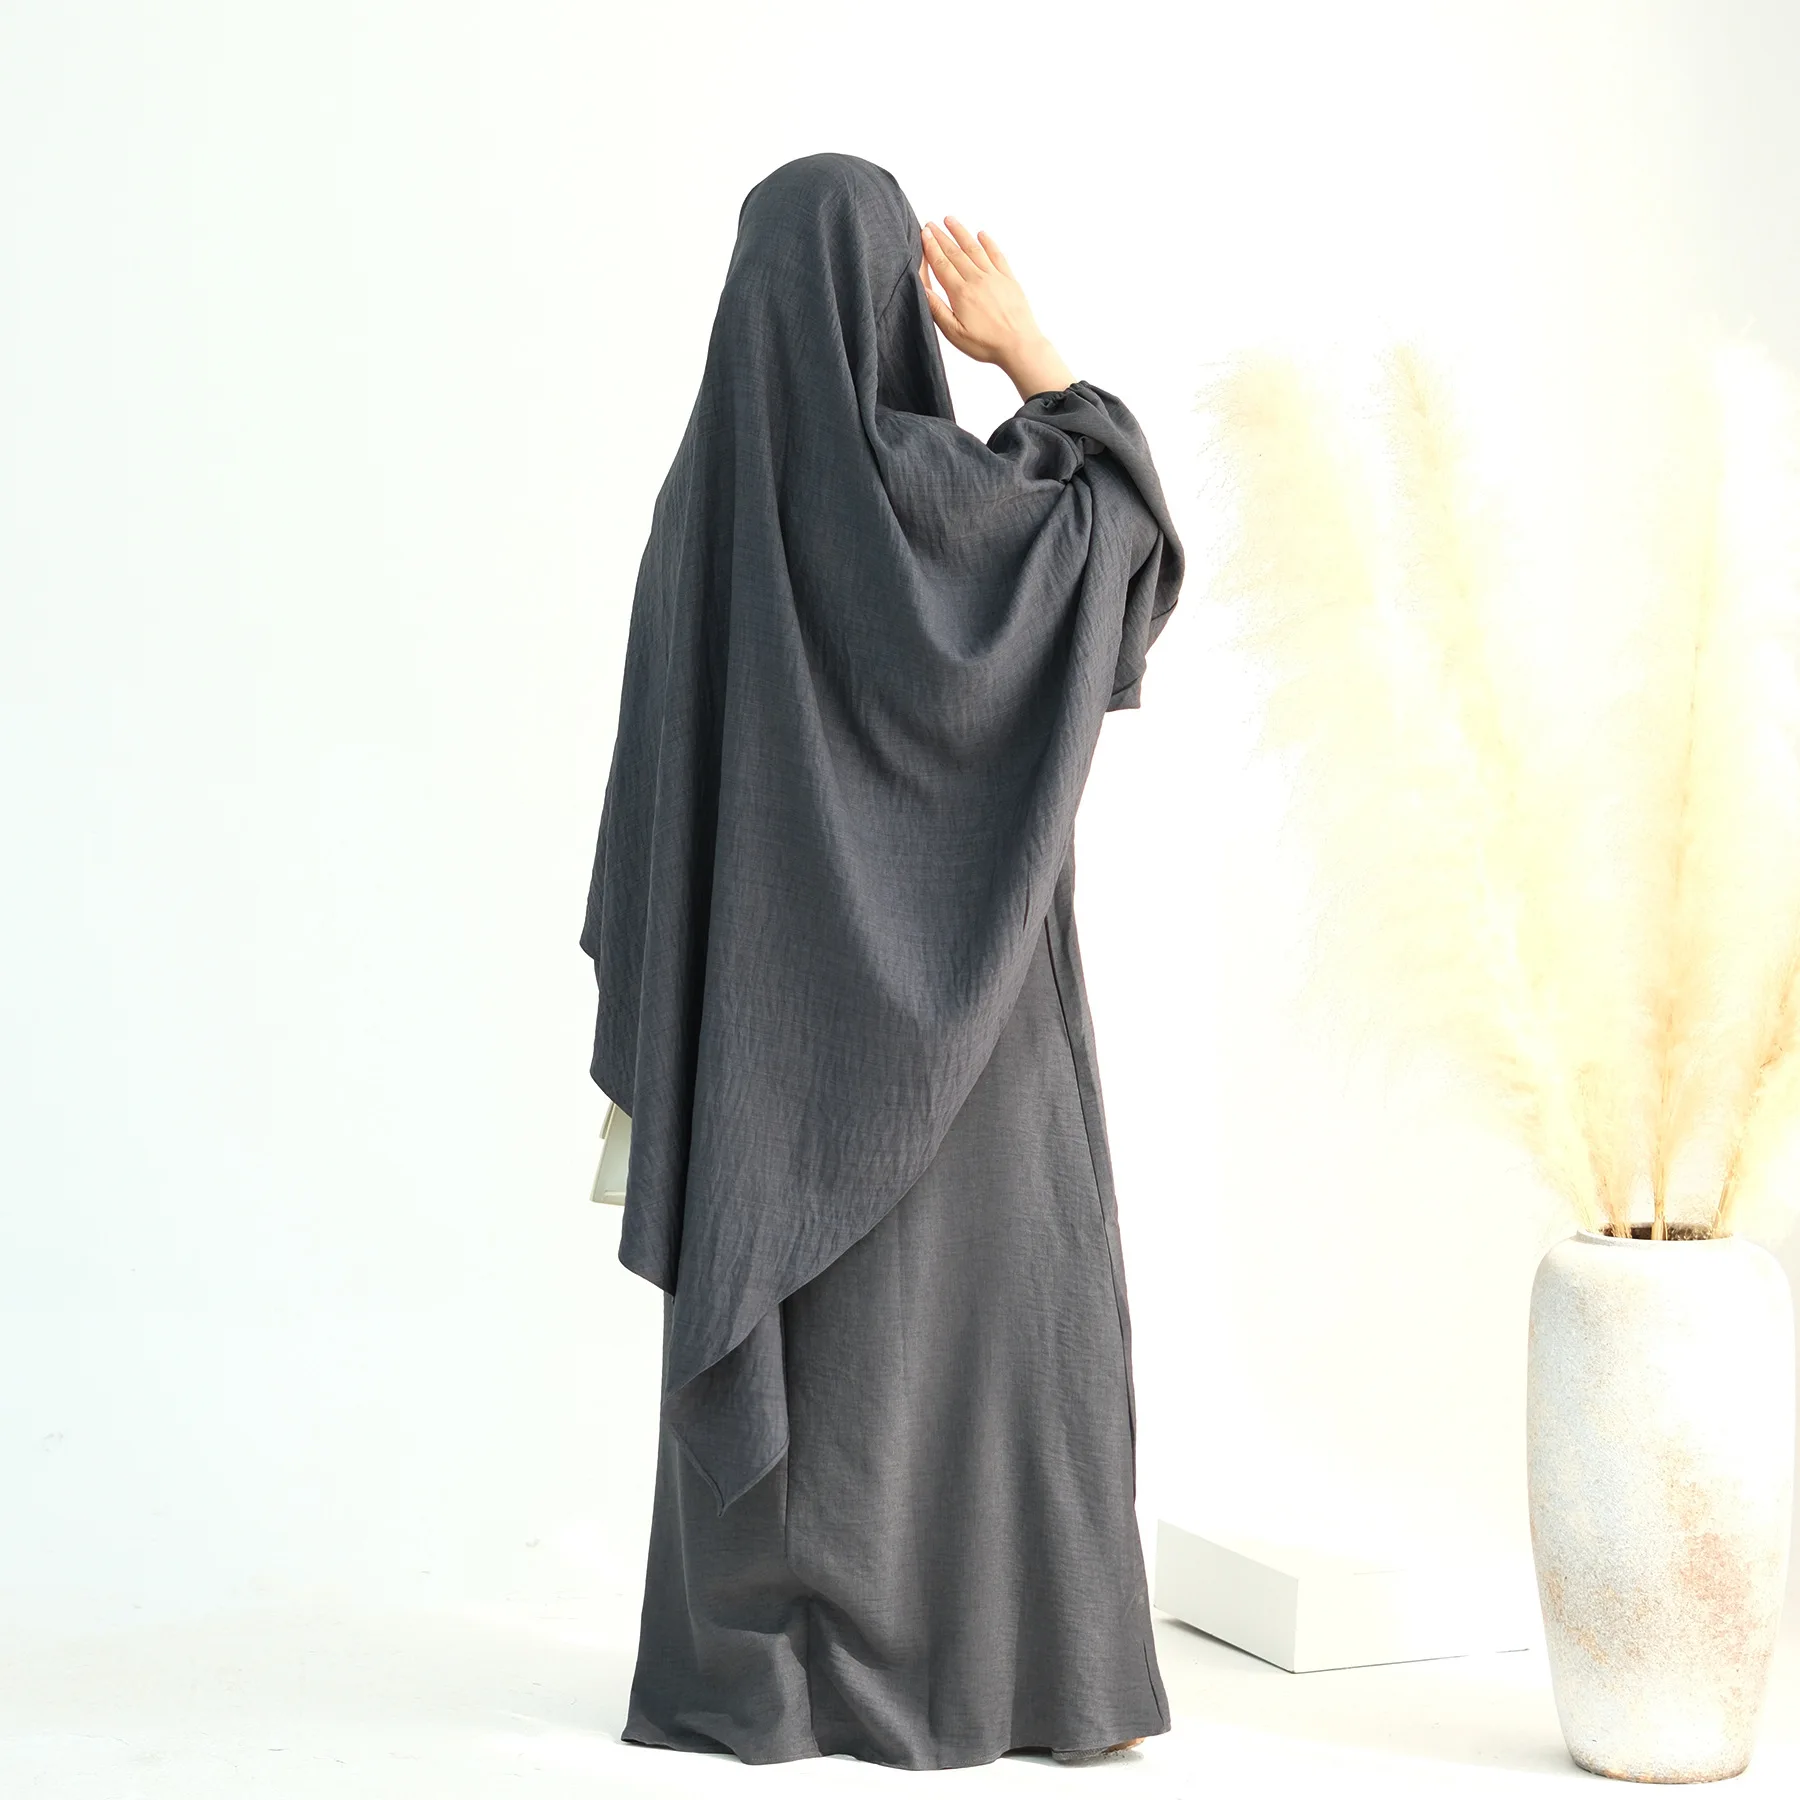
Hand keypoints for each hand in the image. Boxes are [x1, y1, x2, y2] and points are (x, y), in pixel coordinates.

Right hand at [918, 216, 1074, 401]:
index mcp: (961, 293)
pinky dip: (988, 243)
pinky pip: (997, 255)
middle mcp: (977, 279)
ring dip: (961, 232)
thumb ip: (937, 309)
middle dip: (941, 236)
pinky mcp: (1009, 279)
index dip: (931, 247)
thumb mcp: (955, 333)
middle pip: (955, 252)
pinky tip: (982, 234)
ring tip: (950, 219)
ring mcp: (994, 277)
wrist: (1019, 345)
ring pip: (974, 248)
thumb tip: (922, 290)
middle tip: (930, 223)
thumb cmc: (986, 344)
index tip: (924, 233)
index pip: (942, 264)